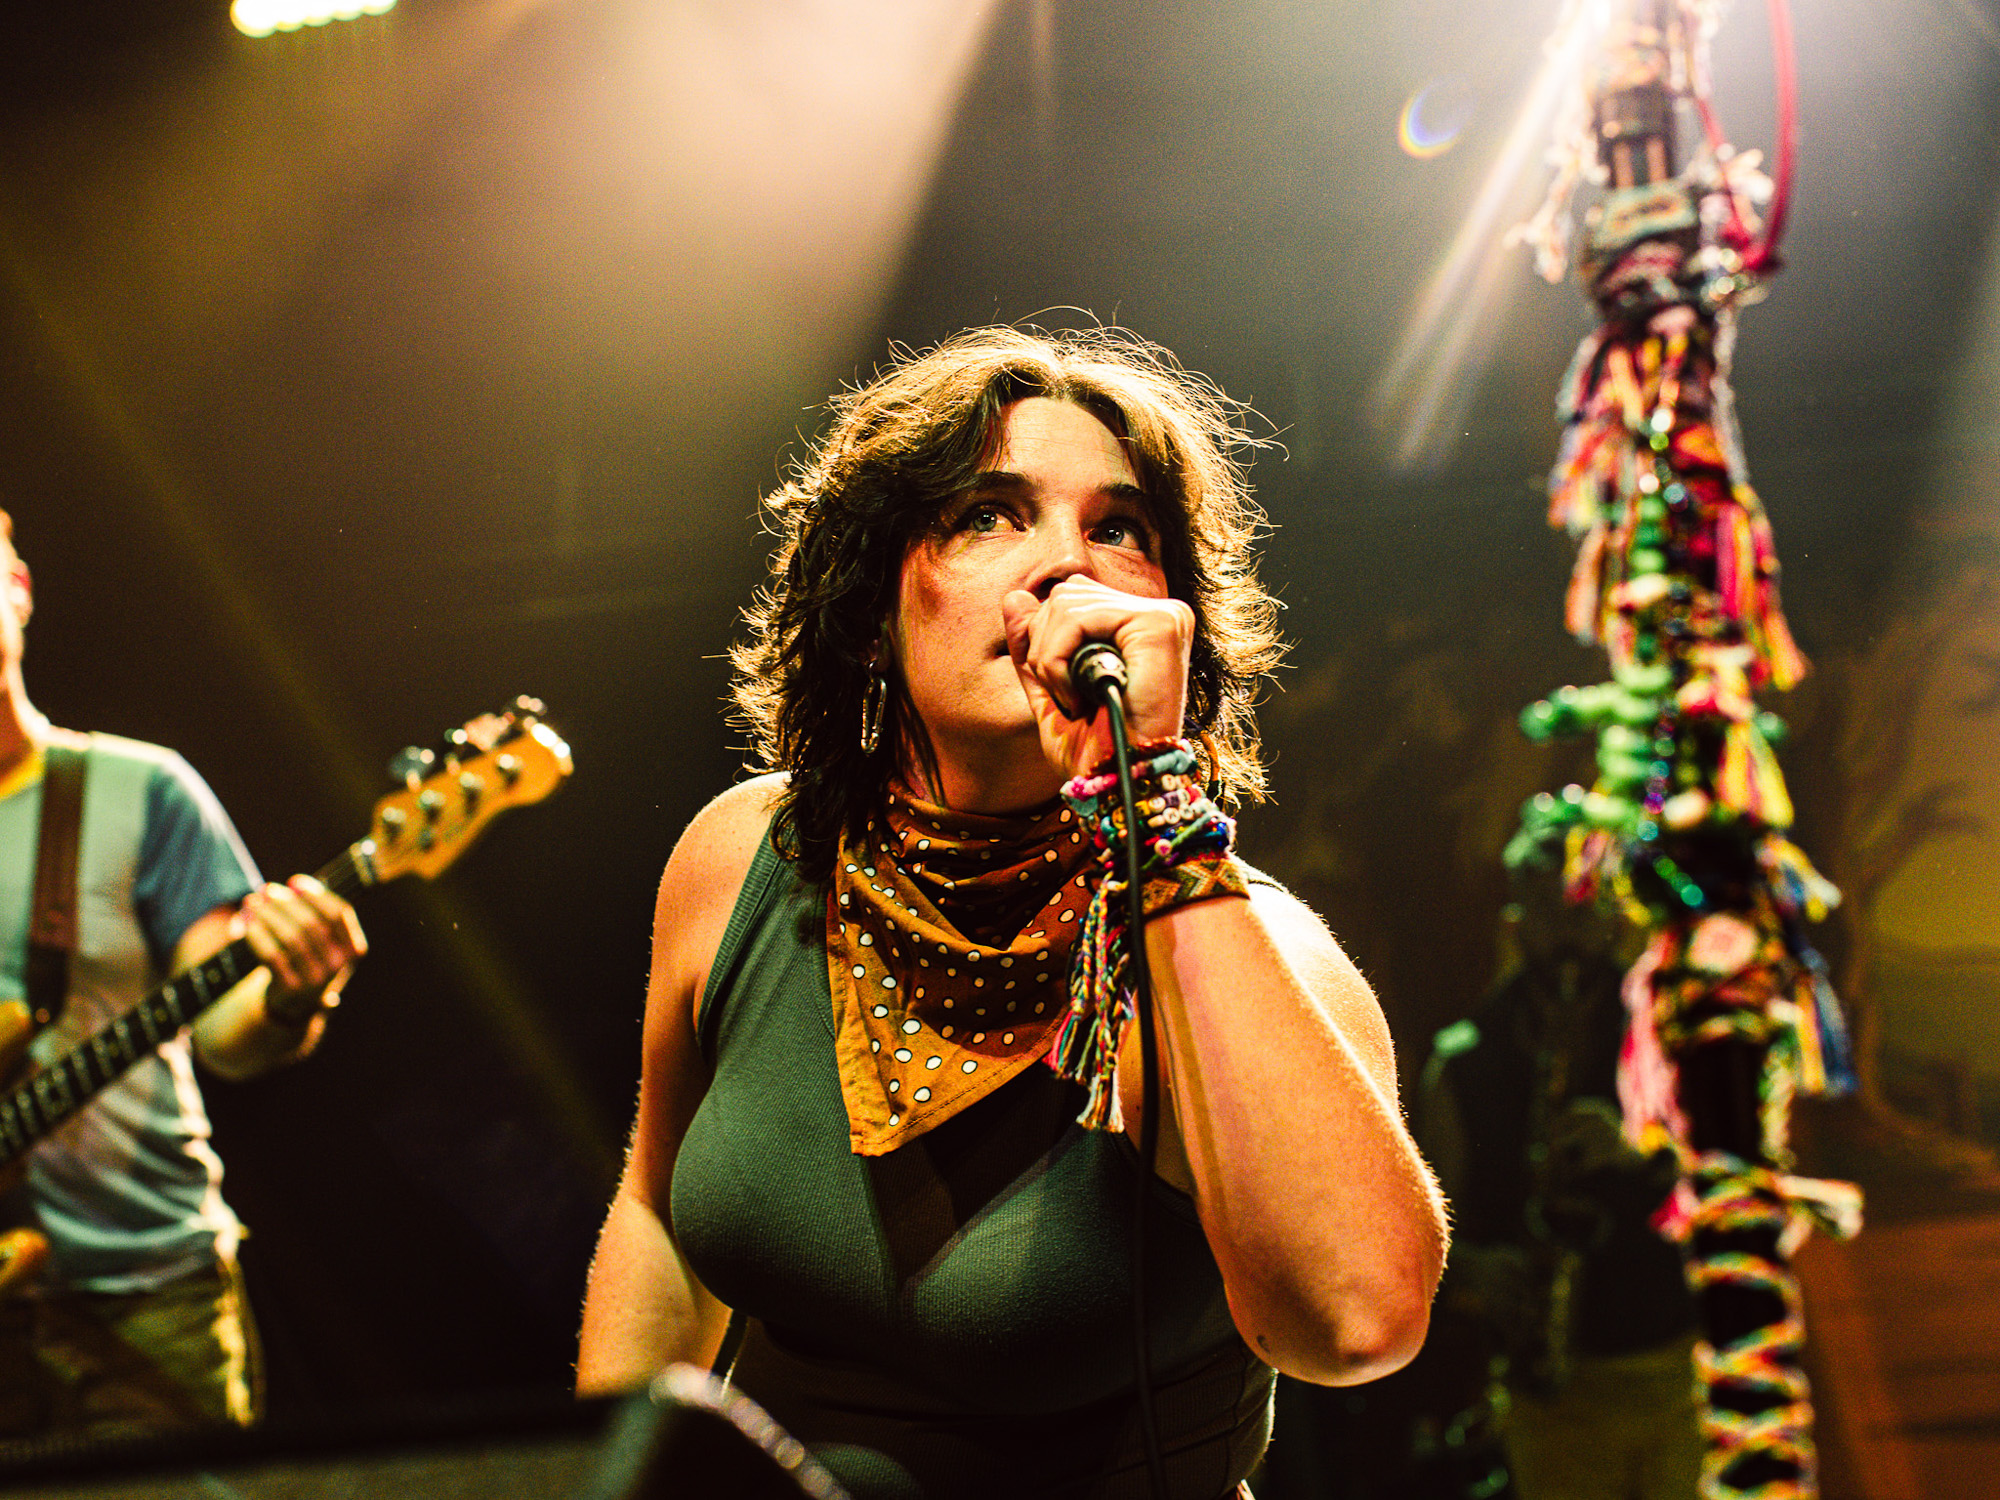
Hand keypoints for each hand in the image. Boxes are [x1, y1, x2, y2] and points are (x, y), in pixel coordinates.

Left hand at [240, 875, 366, 1022]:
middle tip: (265, 890)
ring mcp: (316, 979)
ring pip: (290, 939)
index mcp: (354, 948)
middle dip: (285, 903)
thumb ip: (314, 913)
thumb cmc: (309, 957)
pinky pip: (271, 956)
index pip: (339, 913)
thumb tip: (290, 886)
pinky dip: (256, 935)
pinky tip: (246, 923)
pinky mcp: (291, 988)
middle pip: (311, 924)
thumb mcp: (323, 940)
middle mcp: (339, 965)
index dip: (316, 894)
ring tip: (251, 902)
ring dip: (267, 916)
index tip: (294, 881)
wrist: (296, 1002)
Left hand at [1001, 576, 1192, 778]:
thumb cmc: (1094, 749)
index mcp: (1138, 626)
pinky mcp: (1160, 624)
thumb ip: (1033, 643)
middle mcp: (1158, 614)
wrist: (1120, 784)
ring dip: (1051, 660)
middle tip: (1069, 700)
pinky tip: (1080, 696)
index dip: (1047, 643)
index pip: (1072, 598)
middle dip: (1045, 650)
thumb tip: (1015, 595)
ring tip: (1077, 701)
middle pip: (1066, 594)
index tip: (1066, 695)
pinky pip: (1078, 617)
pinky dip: (1060, 660)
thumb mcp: (1049, 690)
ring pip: (1066, 602)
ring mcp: (1164, 615)